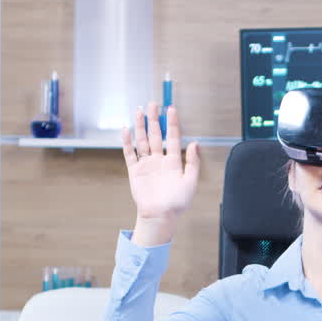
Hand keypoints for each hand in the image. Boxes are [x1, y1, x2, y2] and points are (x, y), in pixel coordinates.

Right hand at [122, 104, 199, 222]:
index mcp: (173, 162)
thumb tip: (195, 143)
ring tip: (139, 111)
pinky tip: (126, 130)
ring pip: (143, 141)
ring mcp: (146, 164)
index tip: (171, 109)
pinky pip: (130, 154)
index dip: (172, 123)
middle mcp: (159, 160)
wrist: (160, 216)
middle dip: (154, 119)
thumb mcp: (191, 182)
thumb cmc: (177, 203)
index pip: (173, 138)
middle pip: (156, 135)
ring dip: (141, 126)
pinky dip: (127, 142)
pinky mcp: (135, 171)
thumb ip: (193, 162)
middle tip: (153, 104)